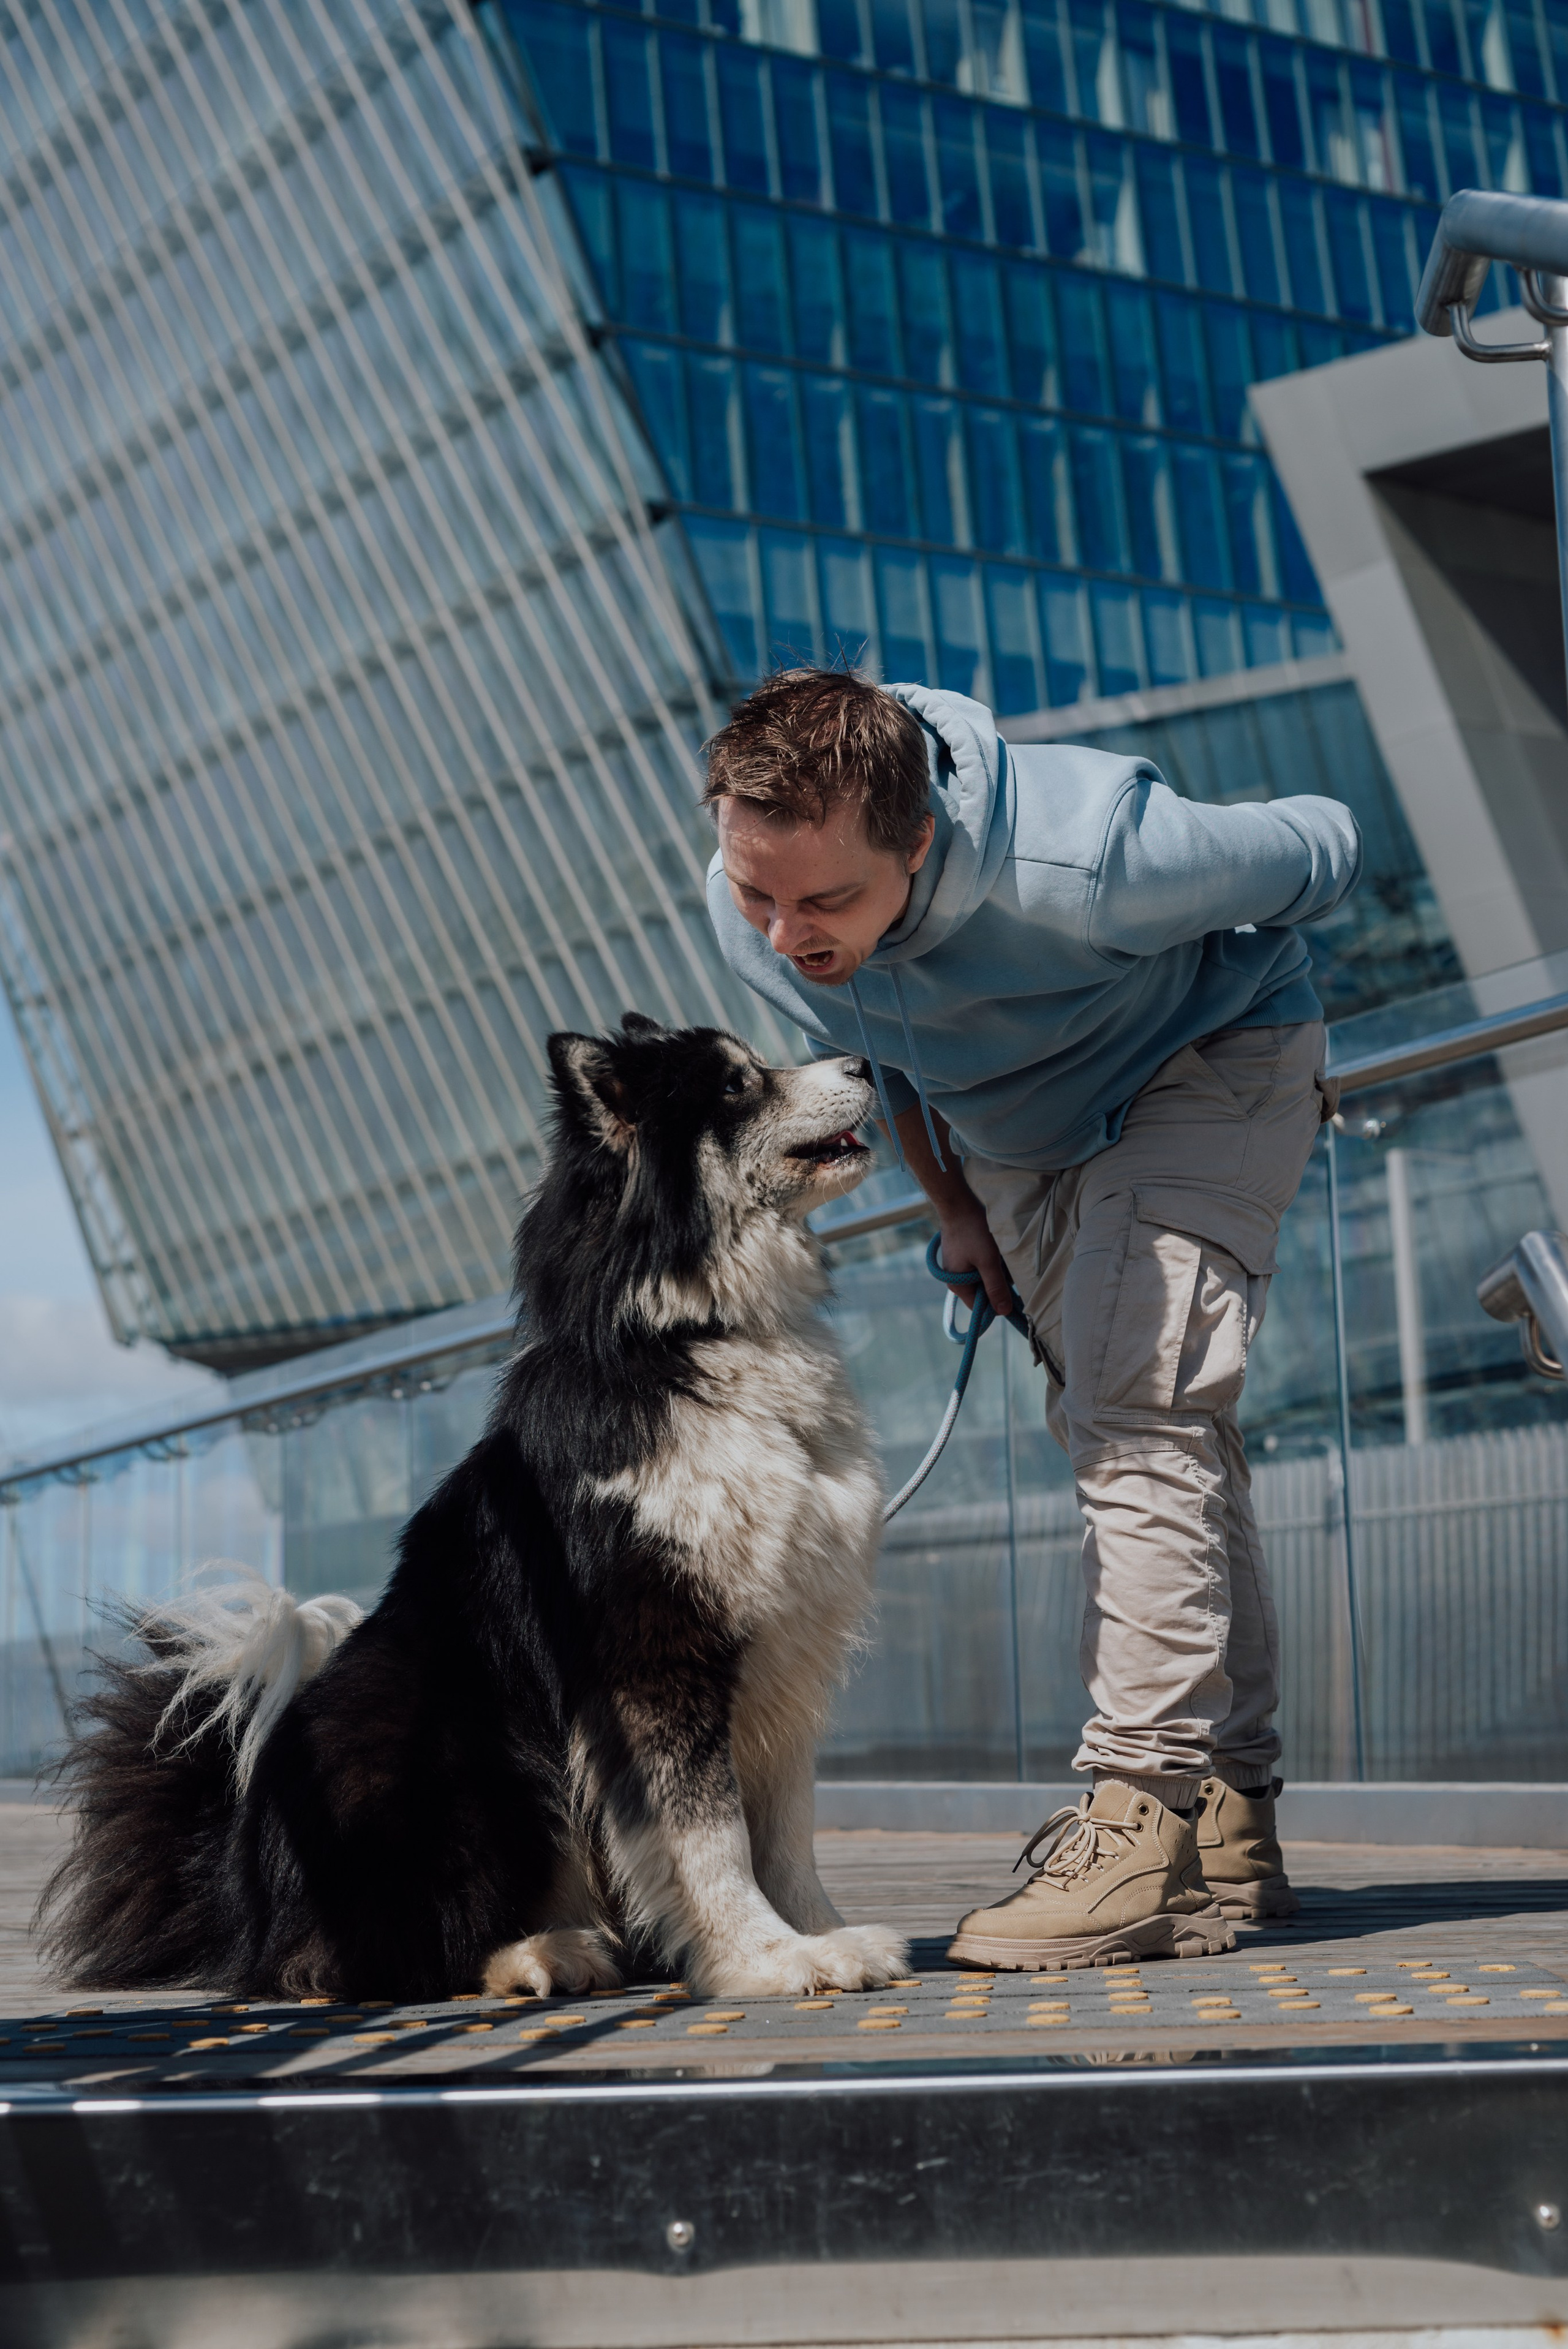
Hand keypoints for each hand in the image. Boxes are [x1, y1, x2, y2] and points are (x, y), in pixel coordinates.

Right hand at [936, 1202, 1014, 1319]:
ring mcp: (959, 1266)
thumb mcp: (988, 1261)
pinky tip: (996, 1250)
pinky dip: (991, 1261)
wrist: (958, 1203)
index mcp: (958, 1285)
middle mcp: (956, 1279)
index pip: (980, 1306)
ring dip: (996, 1271)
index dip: (997, 1303)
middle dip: (998, 1284)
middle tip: (1009, 1270)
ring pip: (984, 1277)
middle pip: (983, 1292)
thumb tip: (1003, 1312)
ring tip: (1002, 1257)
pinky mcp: (964, 1255)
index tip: (1013, 1295)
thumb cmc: (972, 1232)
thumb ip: (996, 1287)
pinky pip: (981, 1266)